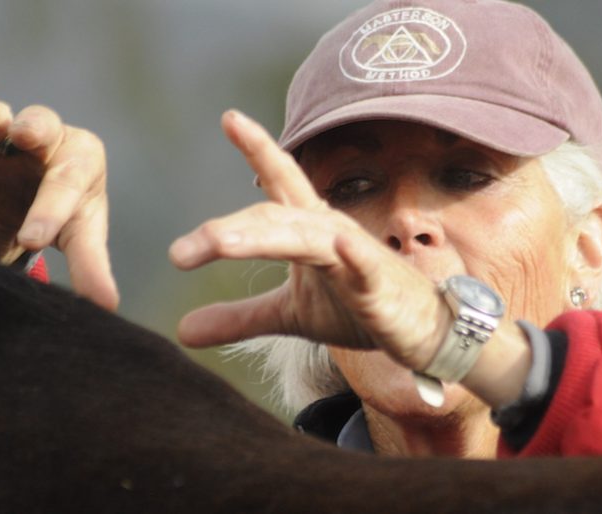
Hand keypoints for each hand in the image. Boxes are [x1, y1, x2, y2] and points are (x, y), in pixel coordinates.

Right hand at [0, 90, 117, 310]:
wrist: (28, 204)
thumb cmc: (63, 213)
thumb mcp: (79, 236)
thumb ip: (91, 266)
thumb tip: (107, 307)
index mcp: (82, 158)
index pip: (68, 183)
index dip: (51, 210)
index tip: (33, 240)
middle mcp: (47, 137)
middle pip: (41, 132)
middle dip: (32, 134)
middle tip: (24, 137)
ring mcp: (4, 138)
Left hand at [168, 110, 449, 370]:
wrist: (422, 332)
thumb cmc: (358, 308)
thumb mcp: (291, 314)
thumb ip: (240, 317)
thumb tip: (181, 331)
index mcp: (308, 229)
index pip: (281, 181)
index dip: (258, 149)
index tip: (230, 118)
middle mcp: (330, 232)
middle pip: (274, 219)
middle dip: (228, 231)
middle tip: (178, 254)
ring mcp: (357, 255)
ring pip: (306, 239)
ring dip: (263, 238)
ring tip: (221, 243)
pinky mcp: (380, 286)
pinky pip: (366, 267)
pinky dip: (354, 255)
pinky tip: (338, 243)